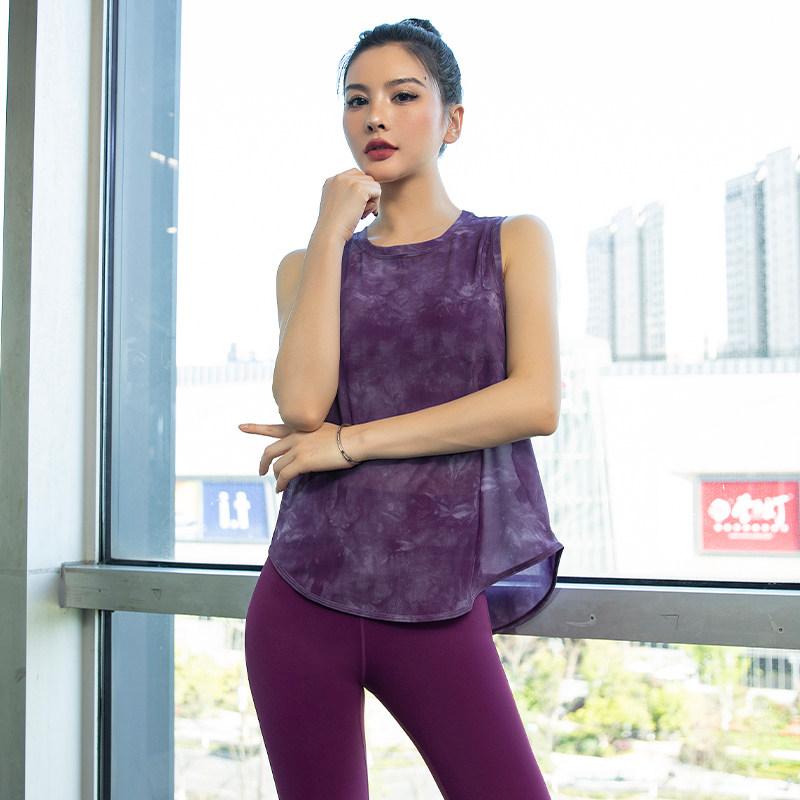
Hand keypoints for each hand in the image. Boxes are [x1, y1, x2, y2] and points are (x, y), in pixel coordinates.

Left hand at [238, 422, 355, 491]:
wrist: (353, 441)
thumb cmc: (345, 438)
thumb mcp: (323, 431)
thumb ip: (310, 437)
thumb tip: (309, 449)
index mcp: (299, 428)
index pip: (273, 428)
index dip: (255, 428)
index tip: (241, 427)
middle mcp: (295, 437)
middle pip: (269, 451)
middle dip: (263, 463)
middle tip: (261, 472)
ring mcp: (297, 449)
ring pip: (276, 466)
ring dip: (276, 477)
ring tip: (279, 484)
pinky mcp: (302, 462)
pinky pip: (284, 475)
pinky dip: (280, 484)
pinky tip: (281, 489)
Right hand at [315, 168, 380, 242]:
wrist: (330, 233)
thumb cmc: (334, 226)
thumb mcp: (336, 205)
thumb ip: (346, 194)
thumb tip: (366, 193)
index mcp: (332, 180)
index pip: (355, 175)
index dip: (361, 190)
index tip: (357, 207)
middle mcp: (339, 177)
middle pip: (366, 178)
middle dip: (367, 195)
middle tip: (360, 213)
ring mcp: (350, 181)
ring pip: (373, 185)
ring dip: (371, 201)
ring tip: (360, 214)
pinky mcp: (360, 188)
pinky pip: (378, 191)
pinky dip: (374, 205)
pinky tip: (363, 215)